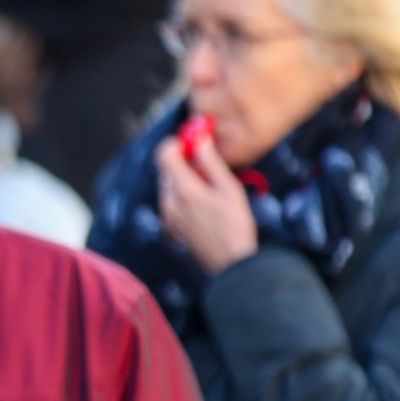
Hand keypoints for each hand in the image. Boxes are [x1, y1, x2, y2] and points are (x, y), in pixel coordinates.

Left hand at [156, 133, 257, 275]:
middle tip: (207, 163)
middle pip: (165, 169)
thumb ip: (210, 161)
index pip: (164, 154)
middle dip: (182, 160)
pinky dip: (182, 193)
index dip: (177, 143)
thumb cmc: (235, 224)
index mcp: (183, 189)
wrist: (229, 262)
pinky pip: (170, 200)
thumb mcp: (228, 187)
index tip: (194, 142)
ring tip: (209, 187)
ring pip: (167, 184)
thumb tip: (200, 138)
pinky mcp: (169, 225)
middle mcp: (169, 201)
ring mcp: (167, 215)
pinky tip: (203, 202)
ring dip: (183, 178)